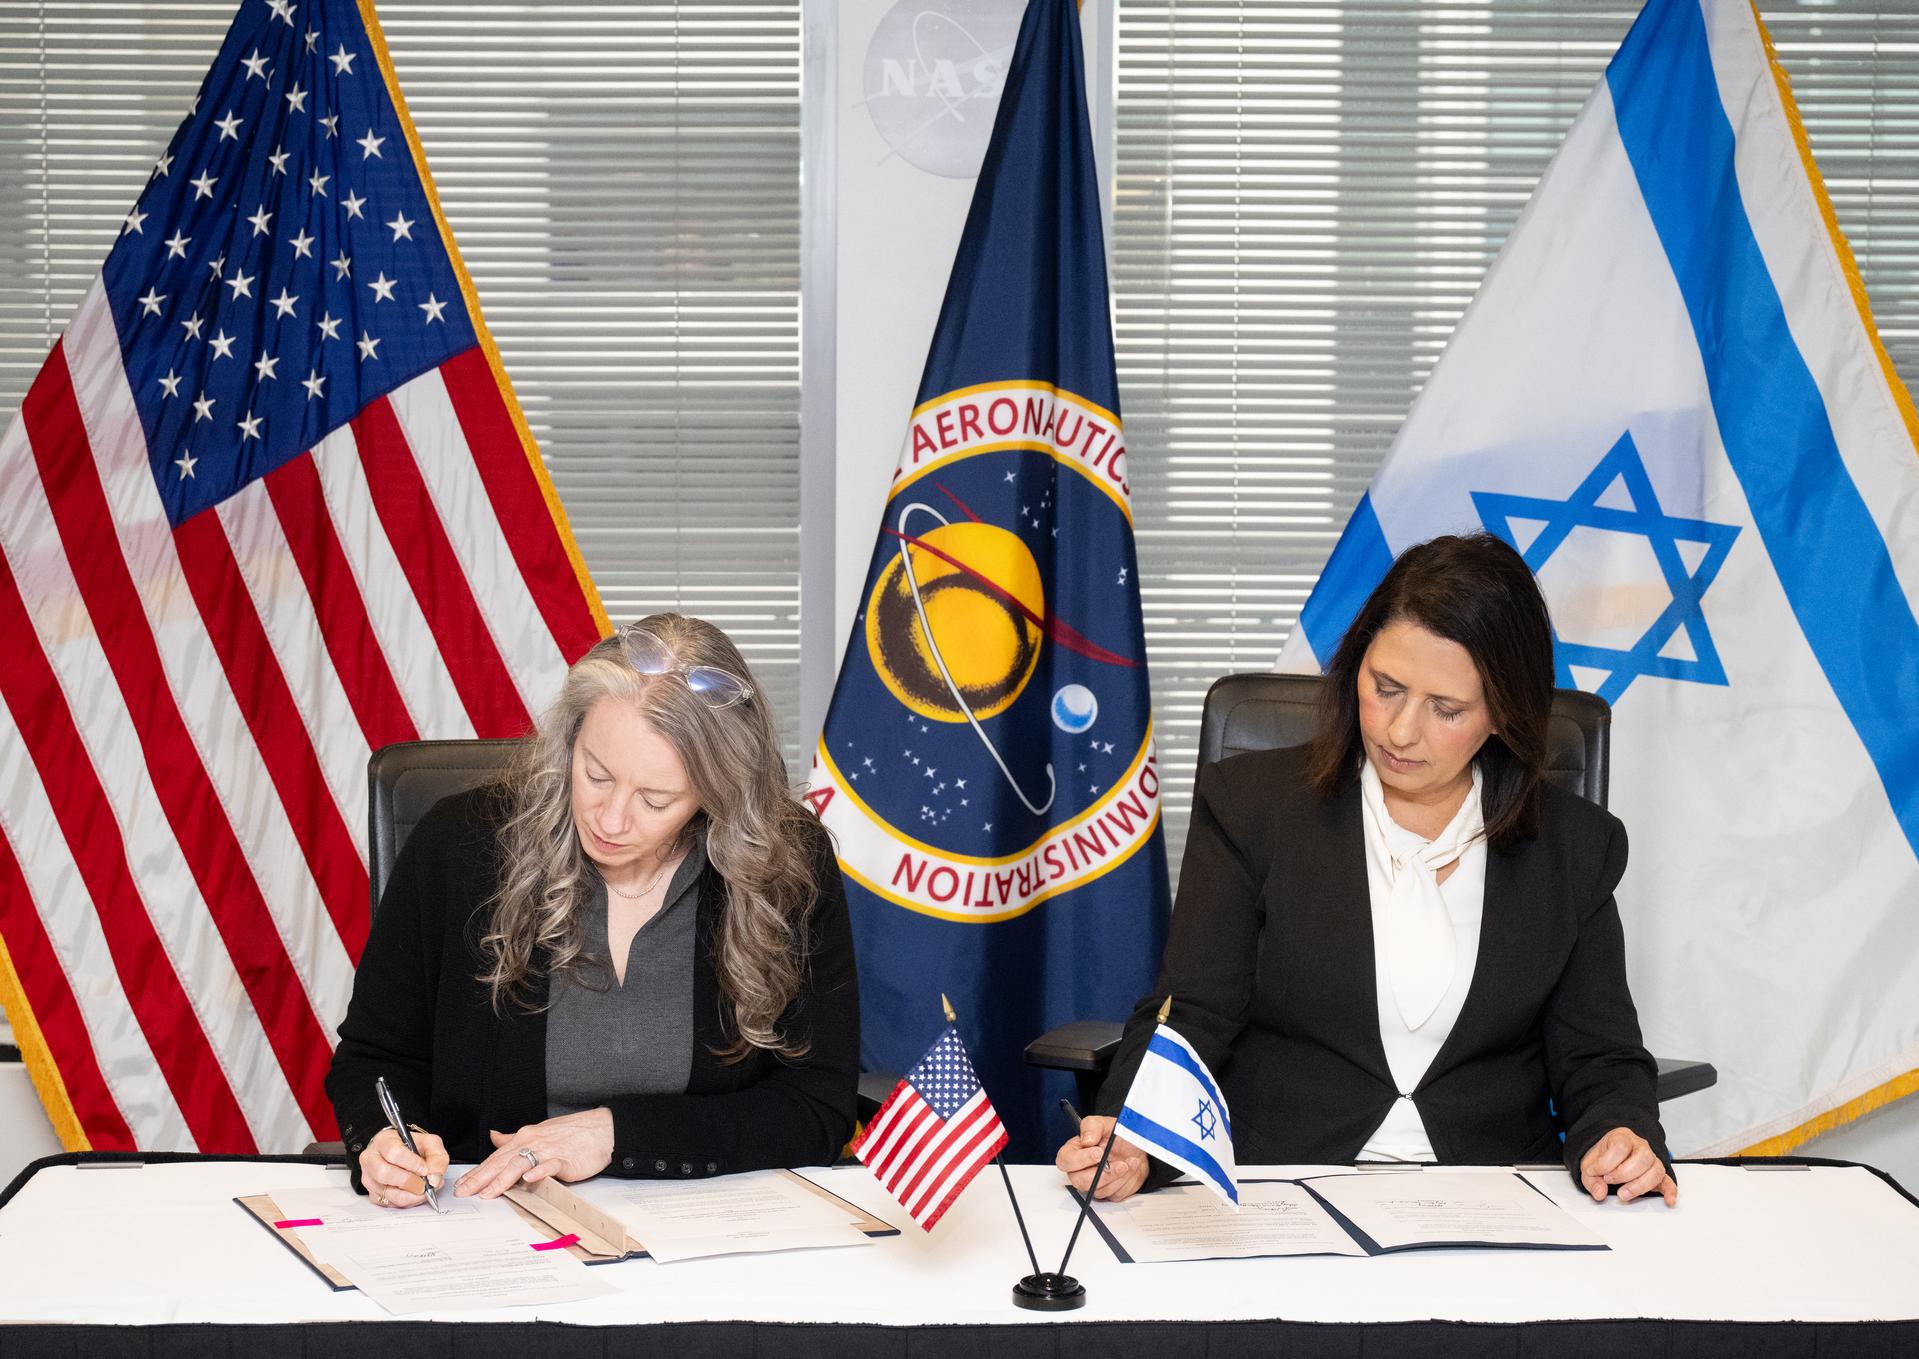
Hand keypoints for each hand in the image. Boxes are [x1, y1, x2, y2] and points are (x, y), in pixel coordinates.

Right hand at [359, 1126, 448, 1209]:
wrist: (403, 1154)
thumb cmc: (414, 1147)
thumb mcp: (431, 1144)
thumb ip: (437, 1159)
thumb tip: (434, 1180)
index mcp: (384, 1140)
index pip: (393, 1153)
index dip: (411, 1164)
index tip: (424, 1170)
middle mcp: (371, 1158)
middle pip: (384, 1174)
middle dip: (408, 1182)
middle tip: (423, 1185)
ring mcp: (368, 1177)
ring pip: (386, 1192)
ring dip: (409, 1195)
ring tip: (422, 1190)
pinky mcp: (371, 1193)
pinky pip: (387, 1203)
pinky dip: (403, 1202)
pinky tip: (412, 1194)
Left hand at [455, 1108, 614, 1198]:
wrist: (602, 1129)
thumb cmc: (573, 1133)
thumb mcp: (539, 1131)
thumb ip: (514, 1137)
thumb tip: (494, 1137)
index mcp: (525, 1138)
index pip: (495, 1157)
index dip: (478, 1172)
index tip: (462, 1185)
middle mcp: (532, 1142)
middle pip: (501, 1162)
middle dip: (481, 1178)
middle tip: (464, 1192)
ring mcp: (548, 1150)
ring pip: (520, 1164)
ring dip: (502, 1179)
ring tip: (489, 1192)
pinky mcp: (564, 1160)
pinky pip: (549, 1165)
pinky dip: (538, 1172)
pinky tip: (528, 1179)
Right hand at [1055, 1115, 1150, 1202]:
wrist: (1138, 1149)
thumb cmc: (1118, 1136)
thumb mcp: (1106, 1124)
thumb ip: (1092, 1126)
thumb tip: (1086, 1140)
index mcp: (1075, 1151)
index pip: (1065, 1160)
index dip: (1080, 1159)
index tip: (1099, 1153)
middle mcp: (1081, 1169)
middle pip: (1079, 1181)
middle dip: (1101, 1174)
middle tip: (1118, 1164)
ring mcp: (1094, 1183)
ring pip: (1097, 1190)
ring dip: (1116, 1176)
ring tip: (1128, 1163)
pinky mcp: (1108, 1192)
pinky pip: (1112, 1194)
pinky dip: (1123, 1181)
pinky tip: (1130, 1168)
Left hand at [1579, 1126, 1677, 1205]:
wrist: (1610, 1154)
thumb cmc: (1603, 1156)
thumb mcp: (1590, 1163)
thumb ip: (1591, 1178)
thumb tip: (1599, 1192)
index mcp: (1622, 1137)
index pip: (1620, 1146)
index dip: (1606, 1162)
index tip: (1595, 1171)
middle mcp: (1640, 1147)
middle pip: (1643, 1157)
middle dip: (1624, 1174)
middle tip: (1609, 1181)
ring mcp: (1651, 1160)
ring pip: (1656, 1170)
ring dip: (1640, 1185)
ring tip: (1624, 1194)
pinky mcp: (1658, 1175)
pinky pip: (1668, 1181)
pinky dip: (1670, 1191)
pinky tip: (1667, 1200)